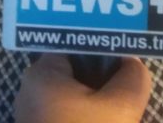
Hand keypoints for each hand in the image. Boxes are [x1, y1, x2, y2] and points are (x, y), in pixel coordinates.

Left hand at [14, 54, 151, 122]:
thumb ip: (132, 78)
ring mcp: (32, 117)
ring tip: (124, 108)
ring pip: (72, 97)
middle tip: (129, 87)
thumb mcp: (120, 109)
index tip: (128, 61)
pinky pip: (67, 116)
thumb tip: (132, 65)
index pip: (77, 46)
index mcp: (42, 74)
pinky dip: (86, 118)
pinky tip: (109, 122)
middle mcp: (30, 90)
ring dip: (97, 102)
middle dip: (103, 78)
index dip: (105, 51)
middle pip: (75, 72)